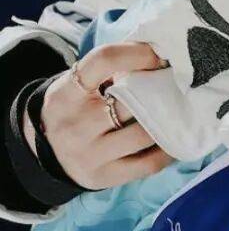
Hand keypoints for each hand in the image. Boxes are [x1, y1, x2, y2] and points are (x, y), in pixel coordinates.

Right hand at [30, 43, 174, 189]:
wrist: (47, 153)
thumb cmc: (75, 108)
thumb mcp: (77, 85)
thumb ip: (108, 70)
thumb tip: (158, 54)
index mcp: (67, 93)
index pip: (104, 61)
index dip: (137, 54)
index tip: (159, 56)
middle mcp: (75, 125)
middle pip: (130, 101)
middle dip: (160, 89)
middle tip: (179, 83)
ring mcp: (89, 154)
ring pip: (143, 134)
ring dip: (167, 120)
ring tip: (180, 109)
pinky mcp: (104, 177)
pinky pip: (148, 164)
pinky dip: (167, 150)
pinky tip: (174, 137)